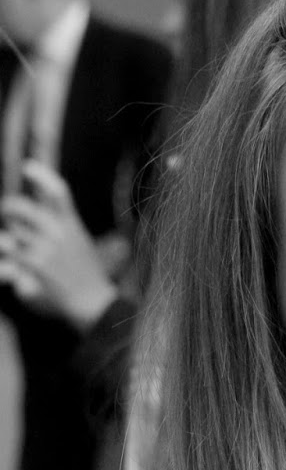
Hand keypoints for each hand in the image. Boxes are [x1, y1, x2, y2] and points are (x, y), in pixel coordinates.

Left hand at [0, 161, 119, 329]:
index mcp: (71, 225)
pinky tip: (11, 269)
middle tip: (5, 212)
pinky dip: (8, 263)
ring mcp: (45, 248)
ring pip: (13, 234)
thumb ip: (63, 227)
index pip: (57, 192)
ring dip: (10, 242)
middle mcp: (57, 233)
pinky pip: (11, 255)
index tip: (27, 166)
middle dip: (8, 208)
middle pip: (22, 208)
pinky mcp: (34, 265)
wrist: (93, 303)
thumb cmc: (87, 276)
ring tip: (14, 250)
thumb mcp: (80, 244)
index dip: (41, 176)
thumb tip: (40, 218)